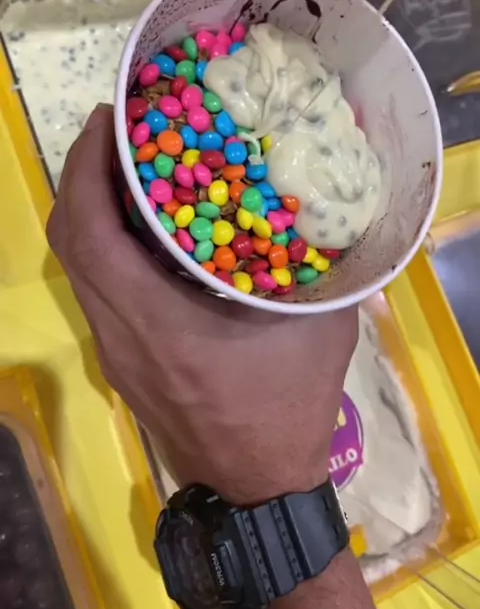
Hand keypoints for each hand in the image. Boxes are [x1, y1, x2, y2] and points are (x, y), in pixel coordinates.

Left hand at [47, 105, 357, 504]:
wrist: (257, 486)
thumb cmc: (287, 408)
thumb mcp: (319, 329)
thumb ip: (319, 267)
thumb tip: (324, 211)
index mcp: (158, 322)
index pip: (92, 234)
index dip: (87, 170)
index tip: (106, 122)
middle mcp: (120, 333)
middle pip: (70, 243)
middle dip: (81, 178)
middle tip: (116, 135)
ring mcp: (114, 351)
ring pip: (76, 268)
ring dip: (90, 212)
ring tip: (128, 172)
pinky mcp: (120, 361)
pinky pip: (95, 290)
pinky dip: (104, 248)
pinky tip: (143, 231)